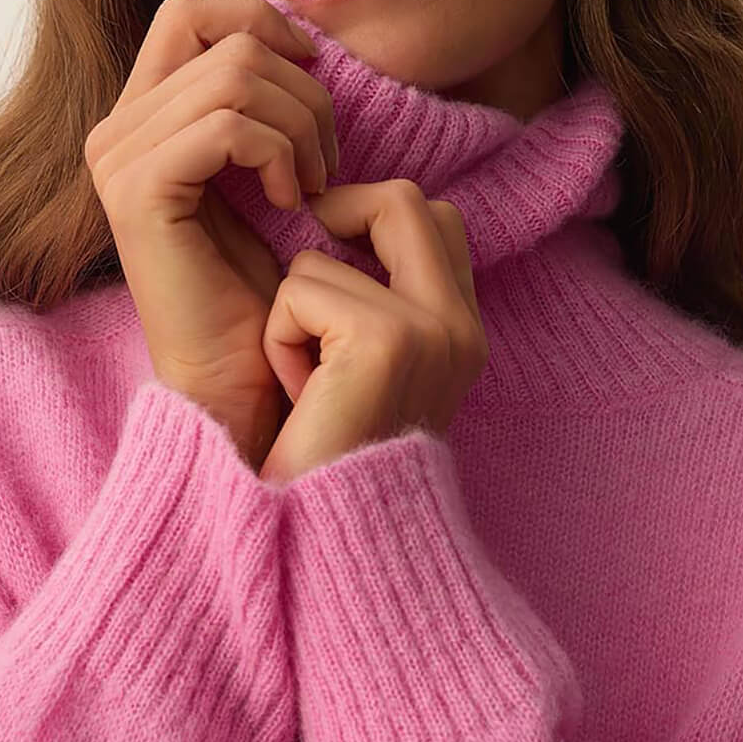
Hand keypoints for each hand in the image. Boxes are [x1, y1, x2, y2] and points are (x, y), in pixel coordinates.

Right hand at [83, 0, 336, 473]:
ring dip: (302, 126)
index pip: (191, 14)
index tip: (315, 70)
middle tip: (326, 162)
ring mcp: (119, 159)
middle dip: (302, 91)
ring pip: (236, 77)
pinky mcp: (139, 193)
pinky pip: (228, 126)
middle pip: (225, 41)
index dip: (262, 22)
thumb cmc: (265, 283)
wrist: (243, 376)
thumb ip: (258, 104)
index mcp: (144, 118)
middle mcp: (117, 130)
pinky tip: (295, 199)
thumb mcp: (265, 173)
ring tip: (314, 185)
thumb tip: (295, 37)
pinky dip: (280, 153)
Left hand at [256, 180, 489, 486]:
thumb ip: (380, 303)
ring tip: (303, 377)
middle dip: (337, 215)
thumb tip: (328, 227)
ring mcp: (430, 329)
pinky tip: (297, 393)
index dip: (374, 216)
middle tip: (301, 272)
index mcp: (463, 332)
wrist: (329, 540)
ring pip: (324, 254)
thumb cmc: (331, 458)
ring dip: (291, 310)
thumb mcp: (370, 374)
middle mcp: (460, 326)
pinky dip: (279, 337)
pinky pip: (299, 291)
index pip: (437, 219)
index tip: (328, 248)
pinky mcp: (386, 339)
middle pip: (404, 200)